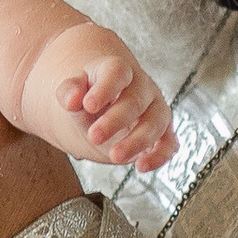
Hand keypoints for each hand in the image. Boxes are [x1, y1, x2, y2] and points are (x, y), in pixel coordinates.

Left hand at [58, 42, 176, 171]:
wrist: (104, 106)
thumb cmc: (89, 96)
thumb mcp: (73, 92)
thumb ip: (69, 92)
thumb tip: (71, 100)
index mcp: (118, 71)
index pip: (117, 72)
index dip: (105, 88)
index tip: (88, 105)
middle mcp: (142, 88)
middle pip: (135, 101)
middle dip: (115, 120)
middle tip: (94, 136)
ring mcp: (155, 109)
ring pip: (155, 122)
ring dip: (137, 141)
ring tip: (115, 156)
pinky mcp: (163, 132)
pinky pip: (169, 143)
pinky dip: (160, 155)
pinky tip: (142, 166)